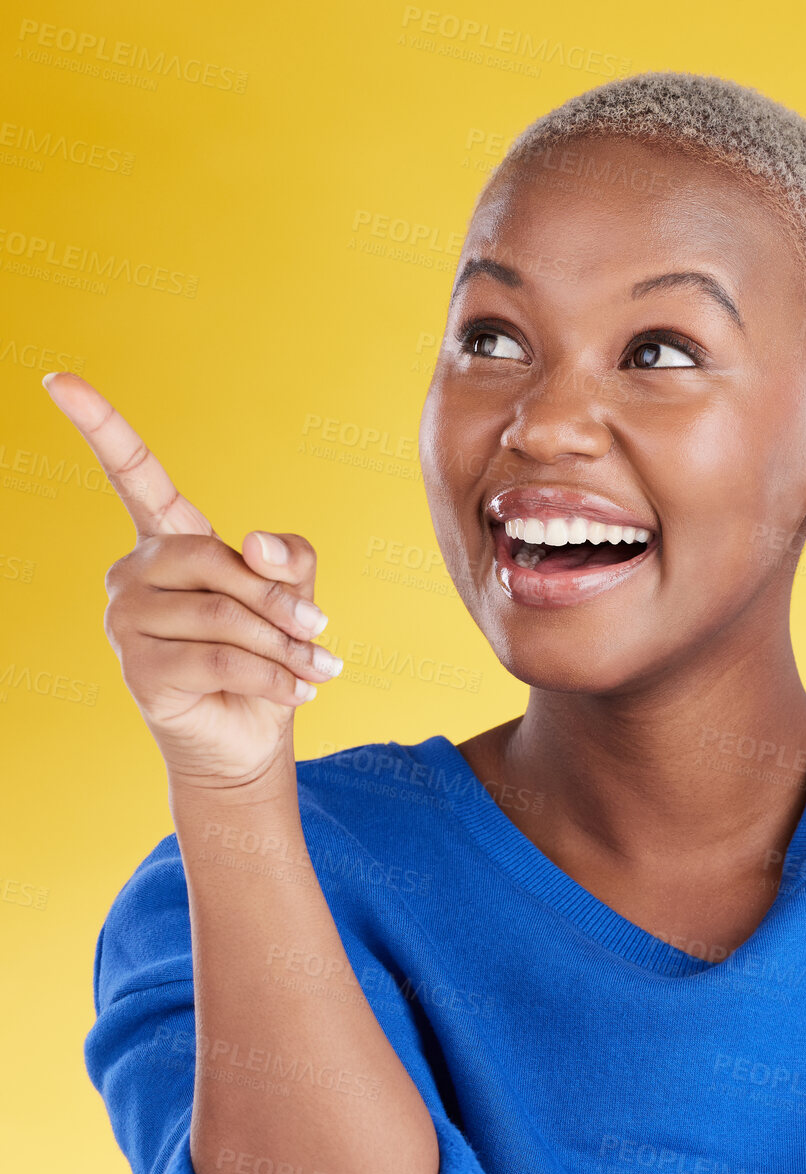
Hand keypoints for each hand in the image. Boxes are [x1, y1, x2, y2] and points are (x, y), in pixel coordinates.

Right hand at [43, 371, 342, 792]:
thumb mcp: (292, 595)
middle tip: (321, 630)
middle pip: (213, 558)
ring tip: (318, 669)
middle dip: (277, 599)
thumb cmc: (268, 655)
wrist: (249, 735)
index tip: (57, 378)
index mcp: (168, 540)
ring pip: (222, 616)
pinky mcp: (138, 669)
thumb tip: (258, 544)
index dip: (98, 427)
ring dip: (284, 646)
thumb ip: (287, 560)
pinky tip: (300, 691)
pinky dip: (272, 677)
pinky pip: (219, 660)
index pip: (133, 475)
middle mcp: (134, 571)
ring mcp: (126, 620)